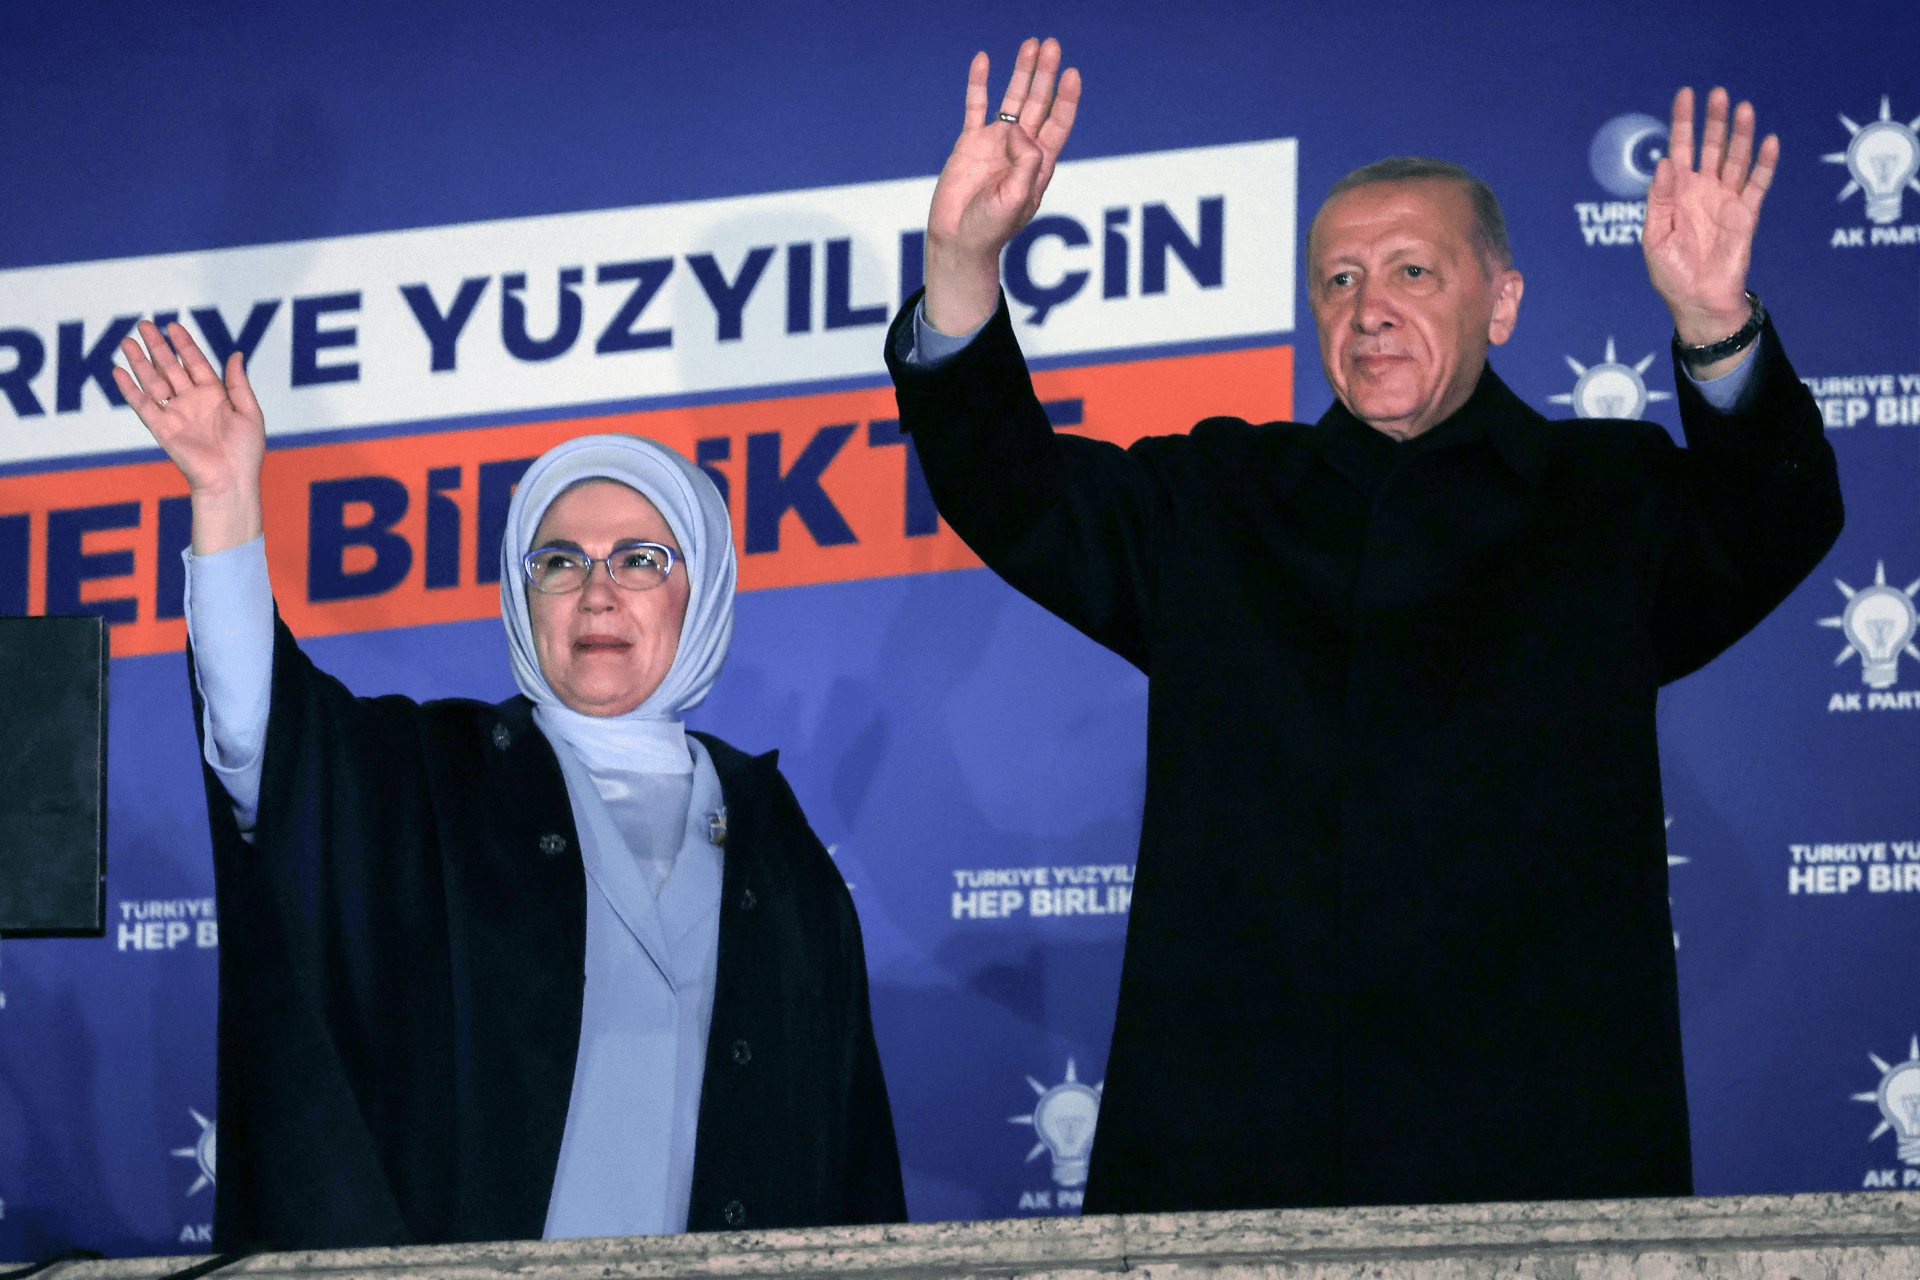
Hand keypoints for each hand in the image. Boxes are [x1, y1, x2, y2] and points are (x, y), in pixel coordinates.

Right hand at [113, 320, 265, 553]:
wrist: (231, 480)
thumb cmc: (246, 451)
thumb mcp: (249, 412)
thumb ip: (239, 383)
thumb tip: (236, 354)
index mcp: (214, 395)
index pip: (195, 363)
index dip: (184, 344)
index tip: (172, 325)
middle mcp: (192, 401)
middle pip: (170, 367)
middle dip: (157, 346)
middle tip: (142, 324)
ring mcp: (175, 414)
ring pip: (153, 381)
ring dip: (140, 362)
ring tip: (126, 341)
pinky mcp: (162, 429)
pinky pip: (142, 405)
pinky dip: (130, 389)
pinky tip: (118, 371)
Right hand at [923, 37, 1080, 334]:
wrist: (958, 239)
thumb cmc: (991, 228)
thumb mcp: (1017, 198)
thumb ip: (1026, 163)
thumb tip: (1018, 130)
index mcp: (1038, 163)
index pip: (1058, 122)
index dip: (1066, 98)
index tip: (1072, 74)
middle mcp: (1020, 148)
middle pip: (1037, 102)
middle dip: (1045, 74)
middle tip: (1051, 45)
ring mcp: (995, 143)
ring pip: (1012, 99)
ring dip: (1021, 73)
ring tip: (1030, 45)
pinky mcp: (969, 142)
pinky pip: (975, 106)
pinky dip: (979, 84)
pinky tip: (983, 61)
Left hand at [1643, 86, 1777, 367]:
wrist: (1697, 301)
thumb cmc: (1671, 272)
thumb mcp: (1654, 235)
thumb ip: (1660, 199)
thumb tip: (1666, 161)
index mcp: (1677, 192)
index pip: (1680, 149)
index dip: (1682, 122)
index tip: (1686, 94)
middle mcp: (1704, 190)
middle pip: (1712, 147)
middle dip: (1713, 121)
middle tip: (1718, 93)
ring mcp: (1727, 200)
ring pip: (1736, 160)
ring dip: (1741, 134)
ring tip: (1744, 108)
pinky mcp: (1747, 215)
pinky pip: (1757, 184)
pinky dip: (1764, 163)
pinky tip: (1768, 140)